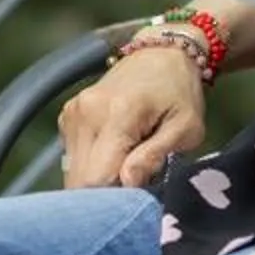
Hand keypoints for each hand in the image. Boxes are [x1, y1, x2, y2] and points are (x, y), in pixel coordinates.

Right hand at [60, 44, 208, 188]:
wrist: (161, 54)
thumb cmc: (180, 93)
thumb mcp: (186, 127)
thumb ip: (155, 155)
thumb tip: (128, 183)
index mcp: (119, 114)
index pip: (97, 177)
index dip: (113, 199)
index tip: (135, 201)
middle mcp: (87, 112)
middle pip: (79, 180)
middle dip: (105, 194)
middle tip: (134, 187)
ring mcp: (73, 112)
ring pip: (73, 172)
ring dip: (98, 179)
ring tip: (126, 165)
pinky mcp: (67, 115)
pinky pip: (73, 157)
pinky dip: (92, 164)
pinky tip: (114, 152)